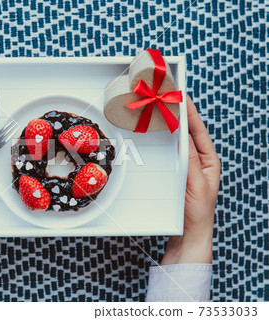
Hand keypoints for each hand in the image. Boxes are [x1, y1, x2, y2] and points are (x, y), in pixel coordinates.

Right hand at [161, 96, 219, 264]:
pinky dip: (163, 142)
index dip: (191, 113)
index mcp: (208, 161)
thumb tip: (184, 136)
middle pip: (188, 133)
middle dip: (180, 115)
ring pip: (177, 142)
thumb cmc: (197, 212)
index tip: (183, 97)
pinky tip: (157, 136)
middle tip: (169, 100)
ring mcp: (186, 166)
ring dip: (170, 127)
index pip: (199, 131)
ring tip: (162, 113)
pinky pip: (169, 153)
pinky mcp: (175, 173)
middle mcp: (198, 161)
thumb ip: (190, 160)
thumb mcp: (196, 184)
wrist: (189, 232)